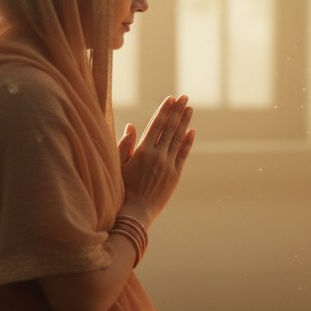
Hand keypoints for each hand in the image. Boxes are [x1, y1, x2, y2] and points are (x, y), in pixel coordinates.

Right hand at [118, 95, 195, 225]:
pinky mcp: (175, 175)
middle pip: (171, 128)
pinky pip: (183, 155)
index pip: (157, 124)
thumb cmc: (122, 188)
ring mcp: (169, 165)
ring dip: (185, 122)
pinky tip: (192, 132)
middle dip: (178, 111)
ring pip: (179, 139)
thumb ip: (124, 145)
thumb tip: (130, 126)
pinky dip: (188, 142)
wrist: (135, 213)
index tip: (171, 98)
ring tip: (190, 108)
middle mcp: (158, 155)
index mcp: (143, 150)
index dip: (165, 110)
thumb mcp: (118, 165)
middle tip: (185, 97)